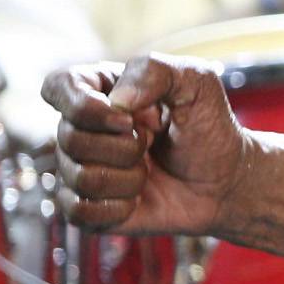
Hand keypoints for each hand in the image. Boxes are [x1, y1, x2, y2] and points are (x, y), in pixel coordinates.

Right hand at [41, 56, 249, 234]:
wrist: (226, 181)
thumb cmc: (209, 128)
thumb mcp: (197, 83)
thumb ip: (156, 71)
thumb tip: (118, 101)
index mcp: (100, 91)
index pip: (57, 87)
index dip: (82, 105)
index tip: (126, 117)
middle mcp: (82, 129)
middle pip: (68, 138)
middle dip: (125, 146)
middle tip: (154, 144)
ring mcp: (81, 168)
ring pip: (80, 178)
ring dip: (128, 178)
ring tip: (150, 170)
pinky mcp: (88, 207)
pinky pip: (81, 212)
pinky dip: (118, 208)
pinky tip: (138, 199)